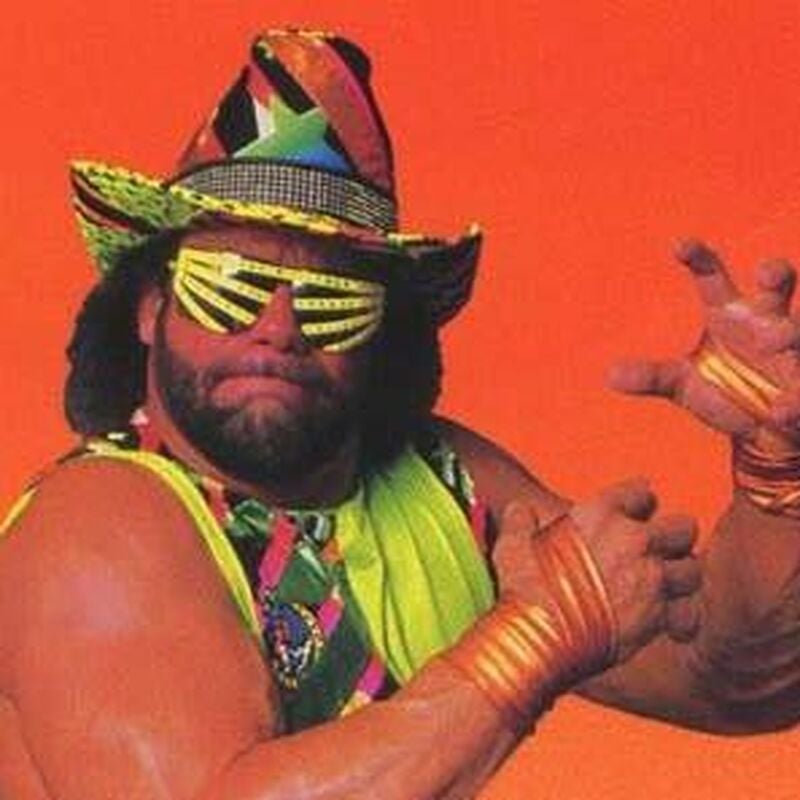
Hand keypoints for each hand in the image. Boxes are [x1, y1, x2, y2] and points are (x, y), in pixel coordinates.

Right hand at [493, 480, 700, 665]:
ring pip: (694, 569)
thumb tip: (520, 511)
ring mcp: (651, 580)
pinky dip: (682, 617)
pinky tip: (669, 621)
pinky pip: (689, 612)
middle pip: (683, 528)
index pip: (642, 492)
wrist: (536, 639)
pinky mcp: (658, 618)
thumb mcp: (511, 544)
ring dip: (680, 577)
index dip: (638, 504)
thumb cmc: (522, 589)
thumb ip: (521, 520)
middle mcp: (634, 541)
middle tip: (656, 553)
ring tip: (663, 587)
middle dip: (673, 539)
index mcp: (601, 514)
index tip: (631, 517)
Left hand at [608, 240, 799, 441]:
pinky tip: (778, 412)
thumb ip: (651, 377)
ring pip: (797, 333)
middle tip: (767, 272)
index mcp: (729, 314)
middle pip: (774, 288)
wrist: (763, 428)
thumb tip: (610, 375)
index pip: (712, 277)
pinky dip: (792, 401)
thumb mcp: (682, 385)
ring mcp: (794, 351)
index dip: (698, 258)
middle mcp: (766, 323)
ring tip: (776, 343)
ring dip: (789, 335)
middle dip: (775, 275)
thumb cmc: (724, 389)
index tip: (678, 245)